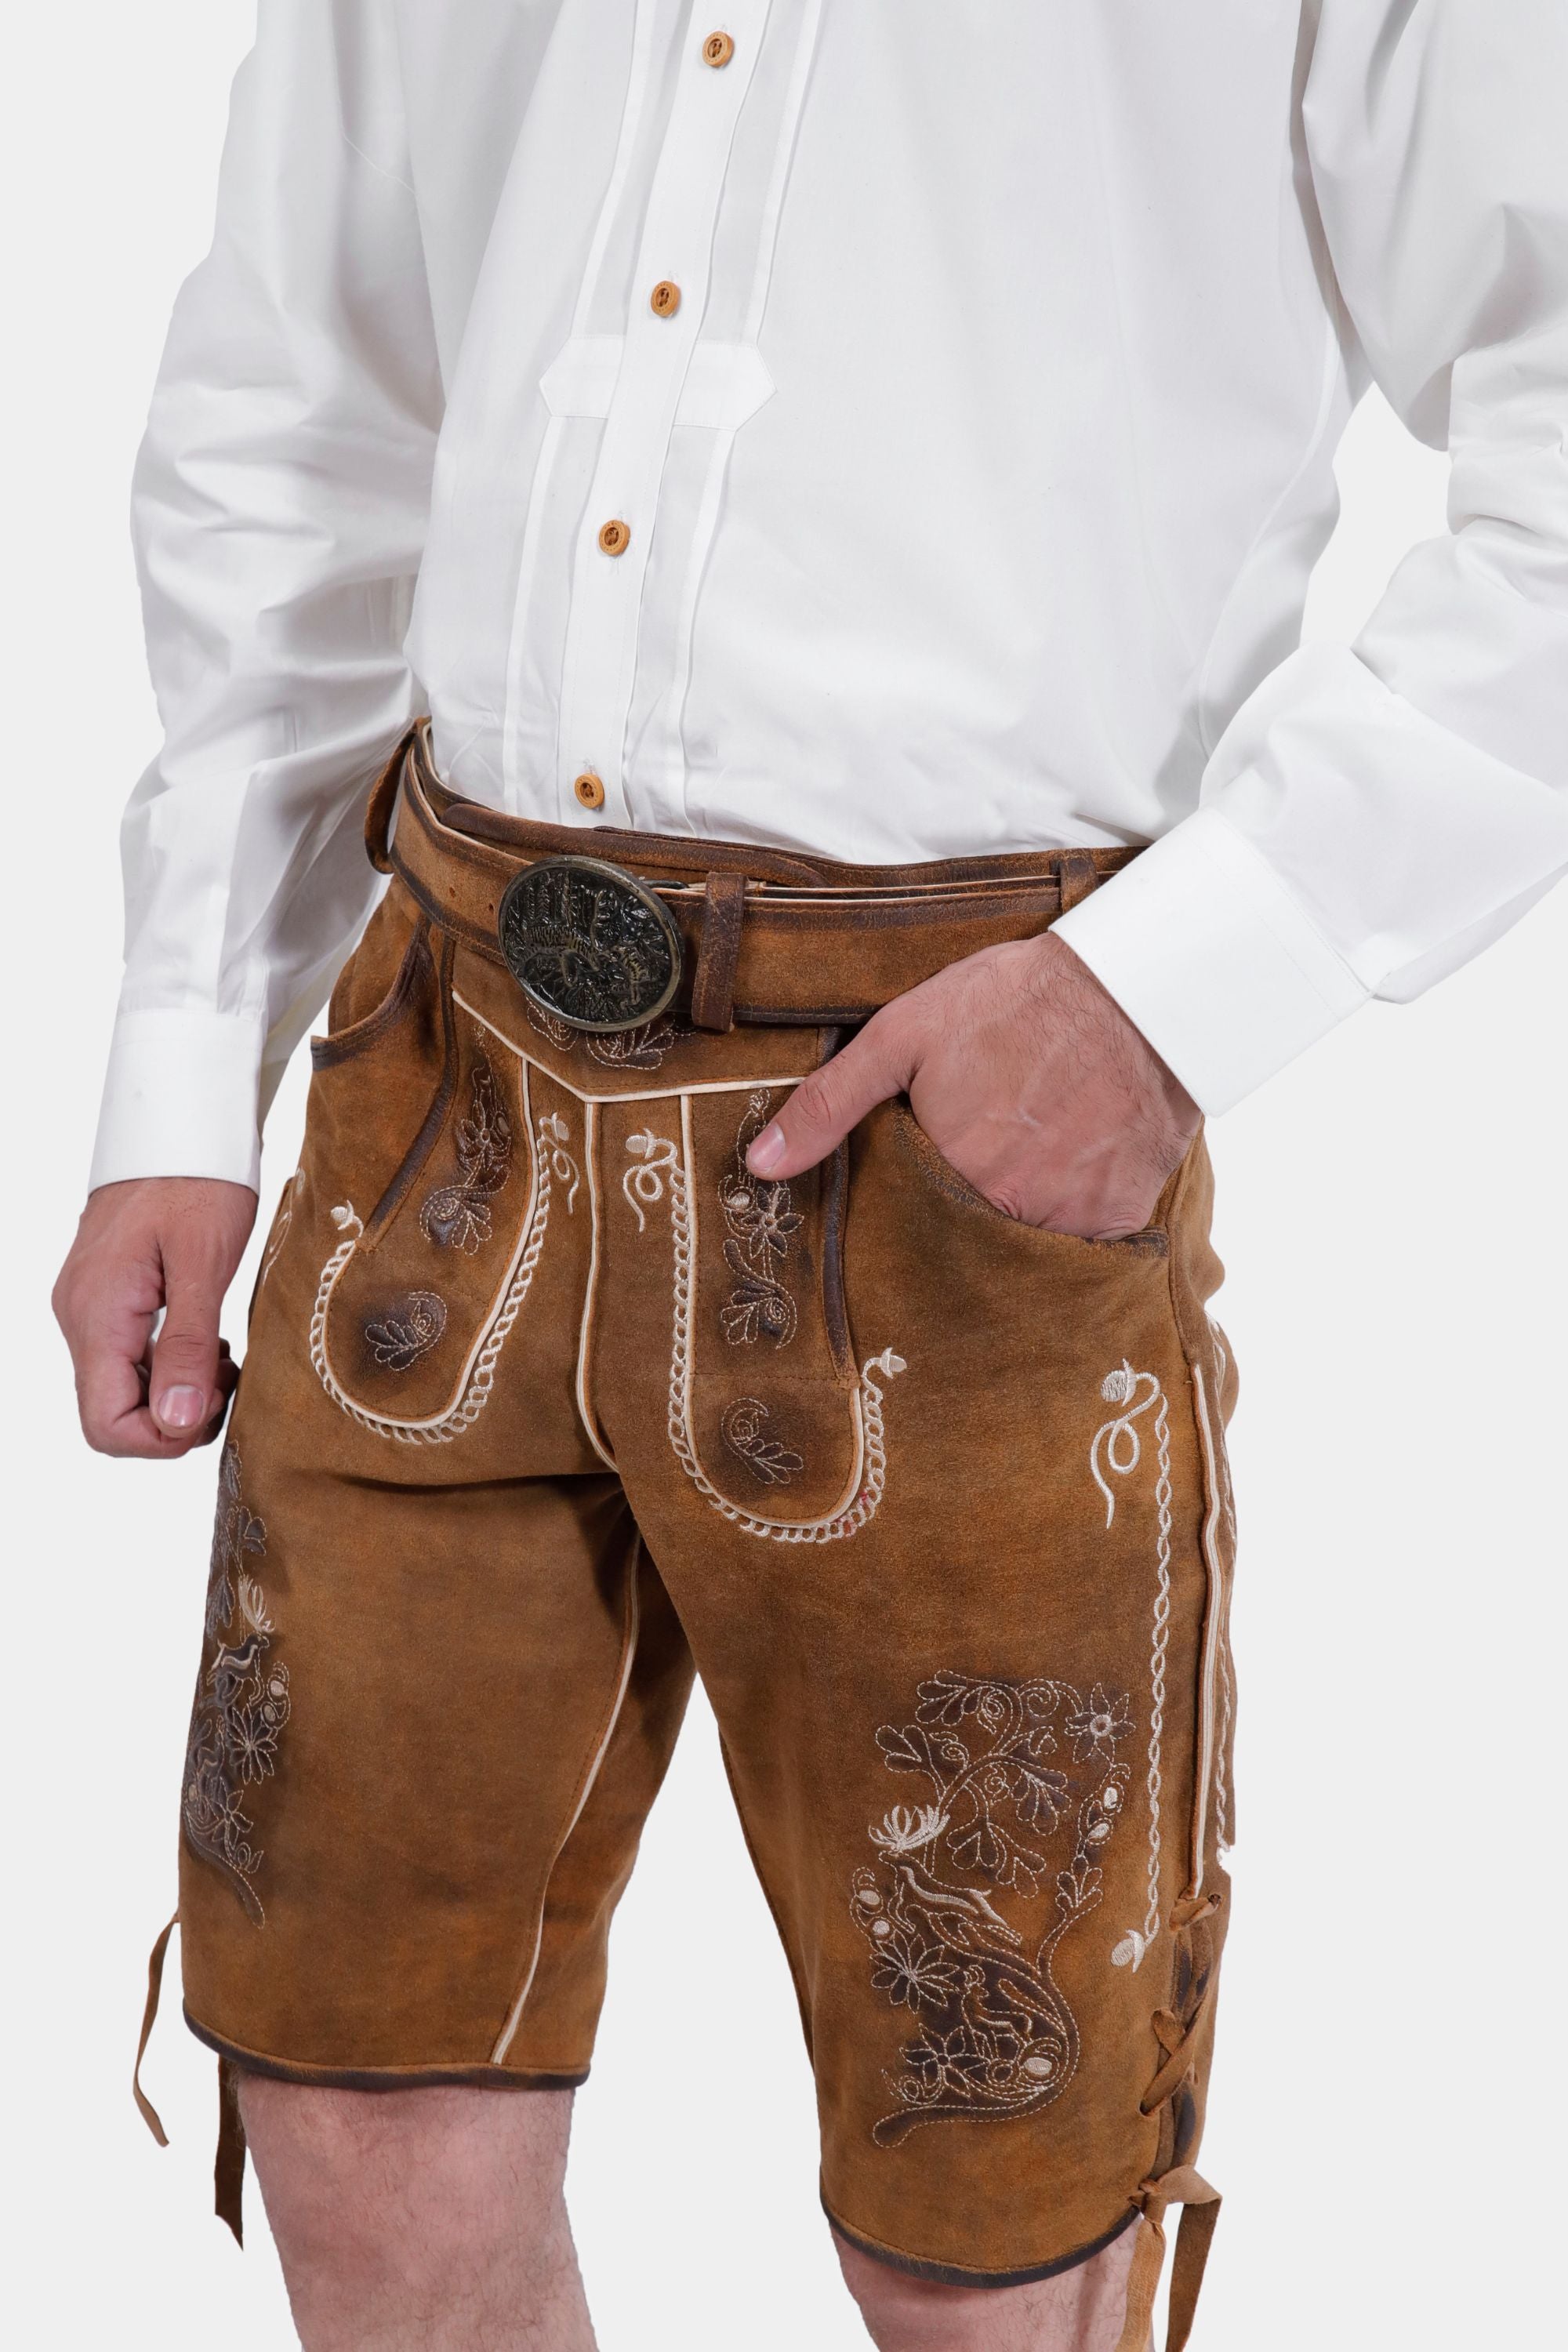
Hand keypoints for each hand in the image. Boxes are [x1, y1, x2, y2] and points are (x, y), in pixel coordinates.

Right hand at [53, 1178, 257, 1456]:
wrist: (181, 1122)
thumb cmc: (199, 1180)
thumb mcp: (205, 1263)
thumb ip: (186, 1345)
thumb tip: (174, 1421)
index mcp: (98, 1315)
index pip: (105, 1424)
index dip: (161, 1438)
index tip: (212, 1406)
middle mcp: (80, 1317)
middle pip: (111, 1414)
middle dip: (173, 1416)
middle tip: (226, 1380)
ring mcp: (89, 1306)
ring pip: (122, 1387)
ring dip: (176, 1390)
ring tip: (223, 1357)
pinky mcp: (106, 1296)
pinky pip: (127, 1356)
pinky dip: (168, 1363)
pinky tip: (208, 1340)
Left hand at [747, 933, 1199, 1238]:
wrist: (1138, 987)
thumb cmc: (1014, 1002)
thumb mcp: (904, 1034)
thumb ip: (829, 1103)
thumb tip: (761, 1165)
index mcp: (947, 1173)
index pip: (906, 1221)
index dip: (906, 1200)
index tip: (917, 1172)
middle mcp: (1008, 1211)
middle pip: (963, 1238)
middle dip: (959, 1210)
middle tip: (975, 1157)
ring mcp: (1070, 1220)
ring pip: (1021, 1242)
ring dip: (1015, 1213)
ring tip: (1022, 1158)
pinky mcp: (1120, 1216)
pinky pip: (1083, 1242)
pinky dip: (1072, 1214)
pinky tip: (1068, 1164)